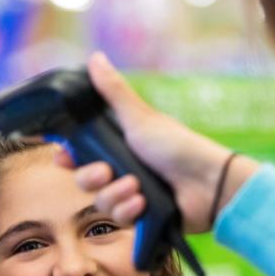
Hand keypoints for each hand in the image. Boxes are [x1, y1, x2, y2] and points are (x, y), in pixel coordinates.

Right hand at [61, 53, 255, 232]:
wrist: (208, 185)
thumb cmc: (177, 146)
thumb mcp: (140, 117)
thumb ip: (113, 91)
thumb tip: (95, 57)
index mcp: (118, 144)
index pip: (81, 153)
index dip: (70, 157)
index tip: (66, 157)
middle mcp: (122, 169)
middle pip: (85, 180)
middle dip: (92, 178)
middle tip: (107, 172)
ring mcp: (131, 193)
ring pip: (101, 201)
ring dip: (116, 194)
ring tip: (138, 188)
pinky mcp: (141, 216)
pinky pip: (119, 218)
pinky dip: (130, 210)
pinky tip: (143, 203)